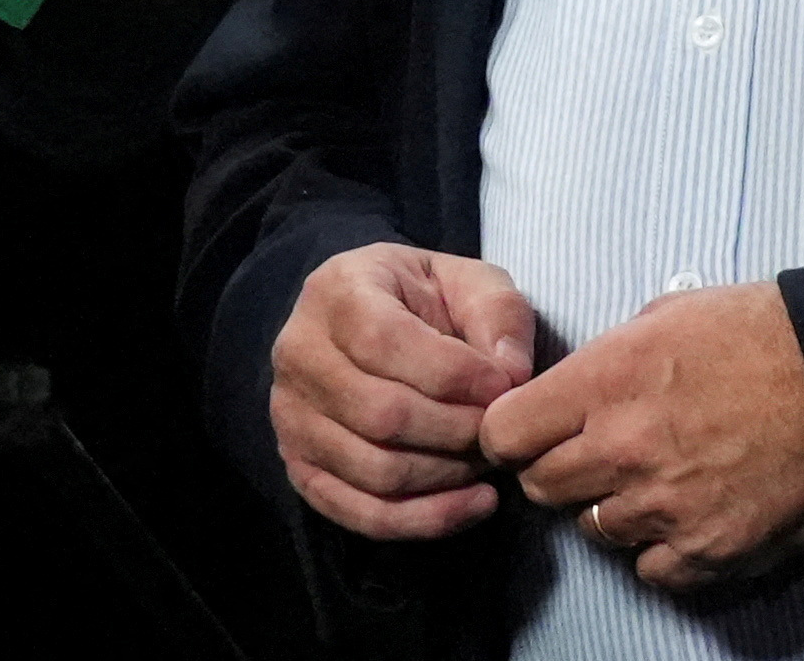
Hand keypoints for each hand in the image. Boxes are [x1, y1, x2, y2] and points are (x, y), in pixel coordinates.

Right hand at [273, 243, 539, 539]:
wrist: (371, 325)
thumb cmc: (427, 304)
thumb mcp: (470, 284)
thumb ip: (499, 315)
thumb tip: (512, 375)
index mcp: (335, 292)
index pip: (384, 342)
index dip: (455, 374)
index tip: (505, 386)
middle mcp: (299, 354)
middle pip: (381, 415)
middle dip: (458, 431)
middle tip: (499, 430)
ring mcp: (291, 417)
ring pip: (375, 471)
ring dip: (448, 476)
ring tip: (487, 459)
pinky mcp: (302, 467)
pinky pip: (364, 514)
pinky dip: (429, 519)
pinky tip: (477, 502)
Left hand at [480, 282, 803, 592]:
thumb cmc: (762, 334)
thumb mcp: (667, 313)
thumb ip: (606, 356)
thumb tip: (572, 388)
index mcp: (605, 380)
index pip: (505, 432)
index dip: (510, 433)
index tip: (525, 432)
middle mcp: (624, 448)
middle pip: (540, 486)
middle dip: (555, 471)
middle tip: (591, 456)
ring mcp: (665, 507)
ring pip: (595, 529)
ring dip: (613, 508)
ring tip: (655, 478)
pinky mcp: (708, 551)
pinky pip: (651, 570)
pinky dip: (661, 549)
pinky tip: (686, 514)